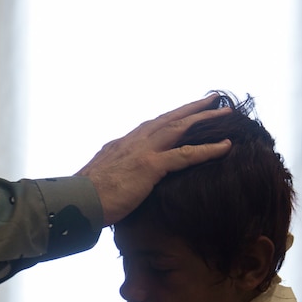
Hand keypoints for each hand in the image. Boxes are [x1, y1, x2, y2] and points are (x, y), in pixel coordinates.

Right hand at [78, 95, 231, 225]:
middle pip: (168, 119)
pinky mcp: (150, 165)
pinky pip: (185, 154)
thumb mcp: (99, 180)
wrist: (76, 202)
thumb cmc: (83, 199)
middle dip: (191, 108)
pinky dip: (208, 150)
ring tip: (225, 113)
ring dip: (204, 119)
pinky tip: (226, 147)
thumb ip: (112, 176)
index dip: (169, 119)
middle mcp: (133, 141)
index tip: (181, 113)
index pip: (150, 127)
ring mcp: (143, 151)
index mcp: (120, 145)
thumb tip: (115, 183)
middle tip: (212, 99)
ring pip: (180, 128)